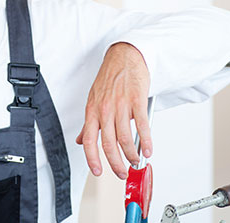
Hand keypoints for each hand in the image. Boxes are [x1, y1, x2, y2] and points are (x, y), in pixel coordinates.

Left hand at [75, 42, 151, 179]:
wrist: (124, 57)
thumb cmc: (109, 78)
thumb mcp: (93, 99)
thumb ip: (88, 122)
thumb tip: (81, 140)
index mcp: (92, 110)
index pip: (88, 140)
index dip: (92, 159)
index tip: (98, 171)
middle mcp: (105, 109)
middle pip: (108, 144)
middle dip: (116, 163)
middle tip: (122, 172)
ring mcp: (121, 105)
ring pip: (125, 138)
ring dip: (131, 154)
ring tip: (136, 161)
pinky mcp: (137, 100)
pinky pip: (142, 125)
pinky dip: (146, 141)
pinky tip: (148, 149)